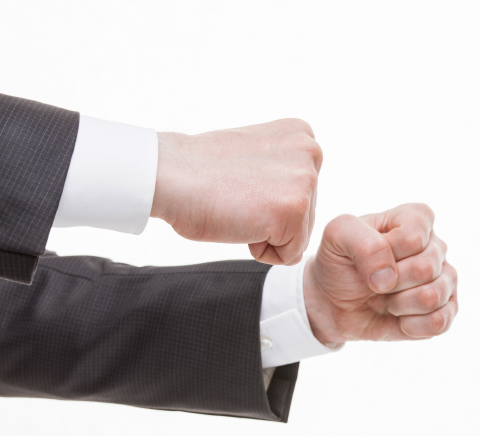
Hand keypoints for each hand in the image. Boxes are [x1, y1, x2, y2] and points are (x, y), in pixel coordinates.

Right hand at [152, 119, 321, 264]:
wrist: (168, 175)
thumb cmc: (201, 172)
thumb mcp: (256, 158)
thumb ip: (283, 173)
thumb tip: (296, 220)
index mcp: (302, 135)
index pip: (305, 193)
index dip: (269, 200)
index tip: (241, 182)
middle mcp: (311, 152)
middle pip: (306, 216)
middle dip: (270, 219)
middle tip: (237, 196)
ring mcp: (306, 180)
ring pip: (299, 237)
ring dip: (265, 234)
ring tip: (238, 205)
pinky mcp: (295, 210)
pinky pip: (289, 255)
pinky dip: (261, 251)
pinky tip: (240, 221)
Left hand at [304, 203, 457, 345]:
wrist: (334, 303)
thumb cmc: (340, 264)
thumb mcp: (336, 236)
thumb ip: (363, 242)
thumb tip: (388, 276)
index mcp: (415, 218)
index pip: (414, 236)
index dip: (386, 253)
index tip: (367, 257)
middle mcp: (436, 246)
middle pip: (426, 268)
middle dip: (391, 283)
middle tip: (376, 283)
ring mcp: (445, 279)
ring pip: (434, 296)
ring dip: (400, 305)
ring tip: (388, 300)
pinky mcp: (446, 310)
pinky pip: (440, 322)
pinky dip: (411, 326)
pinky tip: (400, 318)